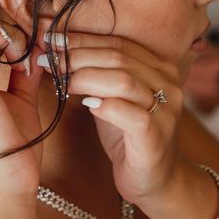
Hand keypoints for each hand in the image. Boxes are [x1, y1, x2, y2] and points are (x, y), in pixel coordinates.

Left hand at [40, 31, 187, 208]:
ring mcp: (166, 111)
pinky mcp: (156, 136)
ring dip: (86, 78)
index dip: (83, 39)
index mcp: (160, 67)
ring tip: (63, 82)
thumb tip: (58, 50)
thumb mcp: (112, 96)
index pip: (118, 43)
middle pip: (119, 58)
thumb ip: (96, 73)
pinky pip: (131, 115)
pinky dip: (106, 106)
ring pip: (124, 81)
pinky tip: (87, 106)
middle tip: (50, 60)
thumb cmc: (128, 134)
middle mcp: (168, 84)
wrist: (154, 179)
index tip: (53, 39)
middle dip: (79, 56)